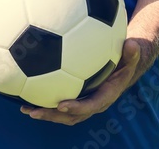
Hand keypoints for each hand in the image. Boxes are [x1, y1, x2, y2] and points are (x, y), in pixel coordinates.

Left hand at [21, 38, 151, 124]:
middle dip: (53, 116)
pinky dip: (45, 102)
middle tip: (35, 111)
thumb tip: (132, 44)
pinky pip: (60, 104)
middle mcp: (93, 103)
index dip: (76, 107)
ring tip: (26, 108)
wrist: (124, 68)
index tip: (61, 104)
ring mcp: (84, 102)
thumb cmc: (126, 60)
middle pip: (71, 116)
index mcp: (106, 96)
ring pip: (63, 113)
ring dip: (45, 113)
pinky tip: (29, 91)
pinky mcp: (77, 97)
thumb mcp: (132, 55)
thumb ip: (132, 52)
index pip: (91, 106)